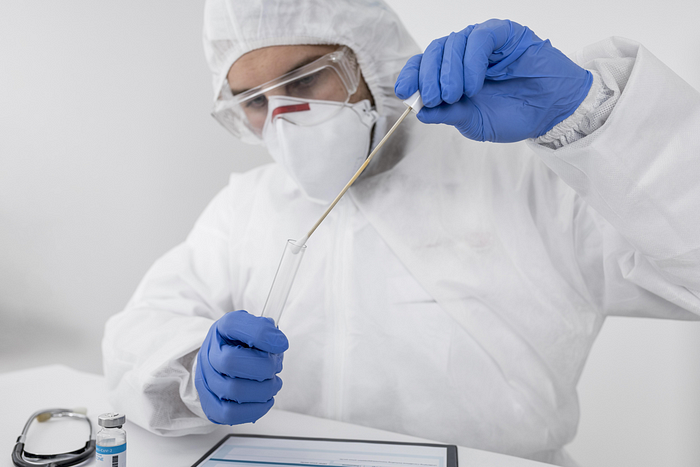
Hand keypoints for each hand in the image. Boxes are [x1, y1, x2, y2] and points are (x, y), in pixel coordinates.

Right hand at [195, 310, 288, 424]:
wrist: (218, 363)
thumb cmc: (239, 345)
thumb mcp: (253, 327)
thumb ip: (265, 329)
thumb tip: (278, 343)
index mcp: (222, 330)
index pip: (233, 325)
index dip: (261, 335)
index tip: (281, 344)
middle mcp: (209, 354)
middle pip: (231, 362)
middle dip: (263, 367)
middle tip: (275, 367)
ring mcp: (207, 381)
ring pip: (233, 391)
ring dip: (263, 390)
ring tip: (273, 384)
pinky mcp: (210, 405)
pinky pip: (230, 414)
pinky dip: (255, 409)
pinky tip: (265, 400)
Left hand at [394, 19, 591, 141]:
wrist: (550, 112)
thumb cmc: (512, 115)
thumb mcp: (473, 122)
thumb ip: (448, 115)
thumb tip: (420, 112)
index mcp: (451, 73)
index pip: (423, 65)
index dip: (411, 76)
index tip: (404, 92)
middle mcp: (463, 53)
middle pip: (434, 51)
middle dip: (428, 76)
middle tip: (433, 98)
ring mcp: (482, 41)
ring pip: (453, 42)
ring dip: (449, 71)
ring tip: (457, 95)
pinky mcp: (504, 33)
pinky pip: (480, 38)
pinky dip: (471, 61)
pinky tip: (474, 84)